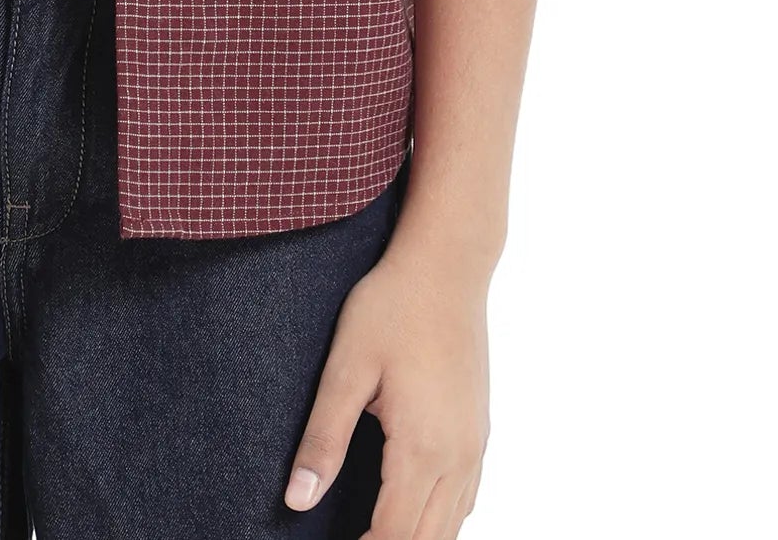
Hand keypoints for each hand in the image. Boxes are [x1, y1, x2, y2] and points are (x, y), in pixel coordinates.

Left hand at [282, 241, 491, 533]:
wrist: (447, 266)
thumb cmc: (392, 307)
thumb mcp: (346, 368)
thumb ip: (323, 438)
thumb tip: (297, 501)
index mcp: (422, 448)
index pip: (395, 535)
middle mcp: (458, 457)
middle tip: (350, 536)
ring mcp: (475, 446)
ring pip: (453, 526)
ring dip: (416, 538)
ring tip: (374, 531)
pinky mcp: (480, 431)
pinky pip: (466, 498)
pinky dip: (441, 519)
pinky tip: (414, 510)